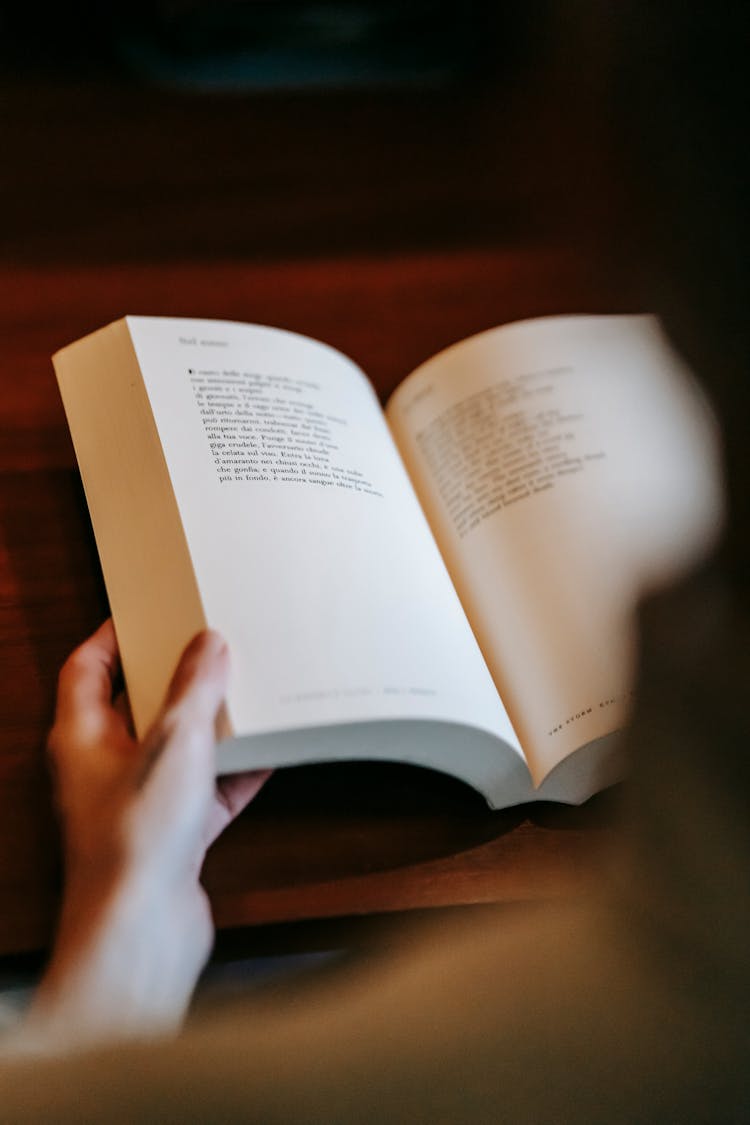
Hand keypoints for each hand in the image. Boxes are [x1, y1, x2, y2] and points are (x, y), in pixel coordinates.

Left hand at [19, 621, 268, 1051]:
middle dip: (174, 680)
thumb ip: (194, 689)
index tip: (144, 613)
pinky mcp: (173, 835)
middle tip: (208, 649)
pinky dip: (236, 774)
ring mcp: (139, 804)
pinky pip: (208, 791)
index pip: (86, 670)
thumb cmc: (133, 841)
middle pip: (137, 708)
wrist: (143, 930)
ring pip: (177, 750)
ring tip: (246, 695)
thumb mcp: (172, 742)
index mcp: (82, 738)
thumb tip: (208, 646)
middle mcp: (104, 769)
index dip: (112, 638)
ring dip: (211, 727)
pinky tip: (268, 756)